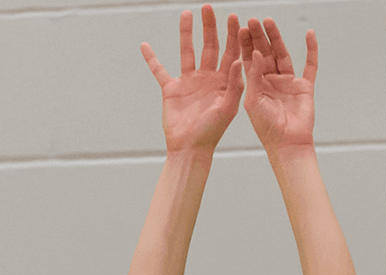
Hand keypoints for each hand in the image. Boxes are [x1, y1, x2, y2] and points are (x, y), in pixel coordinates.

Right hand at [142, 5, 242, 151]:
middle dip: (210, 27)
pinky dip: (152, 59)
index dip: (232, 35)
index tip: (234, 17)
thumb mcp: (228, 108)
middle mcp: (208, 78)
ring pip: (187, 52)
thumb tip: (240, 59)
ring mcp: (189, 82)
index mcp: (224, 82)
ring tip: (186, 14)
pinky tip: (145, 45)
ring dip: (187, 33)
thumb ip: (234, 84)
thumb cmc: (212, 132)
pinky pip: (159, 70)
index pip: (230, 53)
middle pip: (209, 46)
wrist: (190, 148)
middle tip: (209, 7)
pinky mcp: (171, 89)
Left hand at [240, 18, 316, 150]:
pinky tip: (309, 35)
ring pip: (283, 54)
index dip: (246, 43)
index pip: (249, 59)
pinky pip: (310, 65)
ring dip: (277, 38)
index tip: (241, 28)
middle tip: (253, 20)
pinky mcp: (305, 86)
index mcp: (256, 85)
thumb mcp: (252, 100)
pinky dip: (311, 50)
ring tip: (270, 21)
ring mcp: (288, 82)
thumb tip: (255, 52)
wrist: (286, 144)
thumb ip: (253, 76)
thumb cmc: (266, 128)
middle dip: (259, 36)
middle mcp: (271, 81)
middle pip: (265, 52)